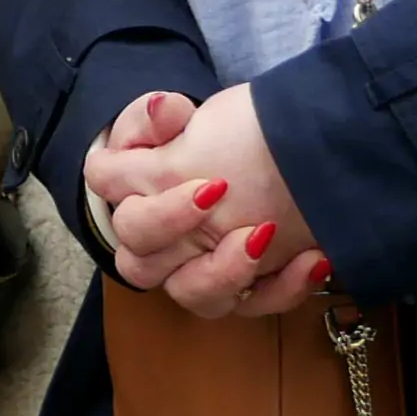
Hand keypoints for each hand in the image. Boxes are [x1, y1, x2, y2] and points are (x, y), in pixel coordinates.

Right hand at [84, 85, 330, 320]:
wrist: (299, 160)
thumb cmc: (238, 136)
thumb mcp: (205, 114)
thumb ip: (166, 114)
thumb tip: (163, 109)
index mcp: (139, 191)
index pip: (104, 181)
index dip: (130, 177)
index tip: (178, 156)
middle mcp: (161, 241)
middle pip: (133, 256)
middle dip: (170, 225)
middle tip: (220, 192)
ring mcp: (201, 270)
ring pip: (188, 293)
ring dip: (223, 271)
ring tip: (265, 235)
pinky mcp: (244, 288)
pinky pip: (252, 306)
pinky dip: (284, 287)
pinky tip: (312, 259)